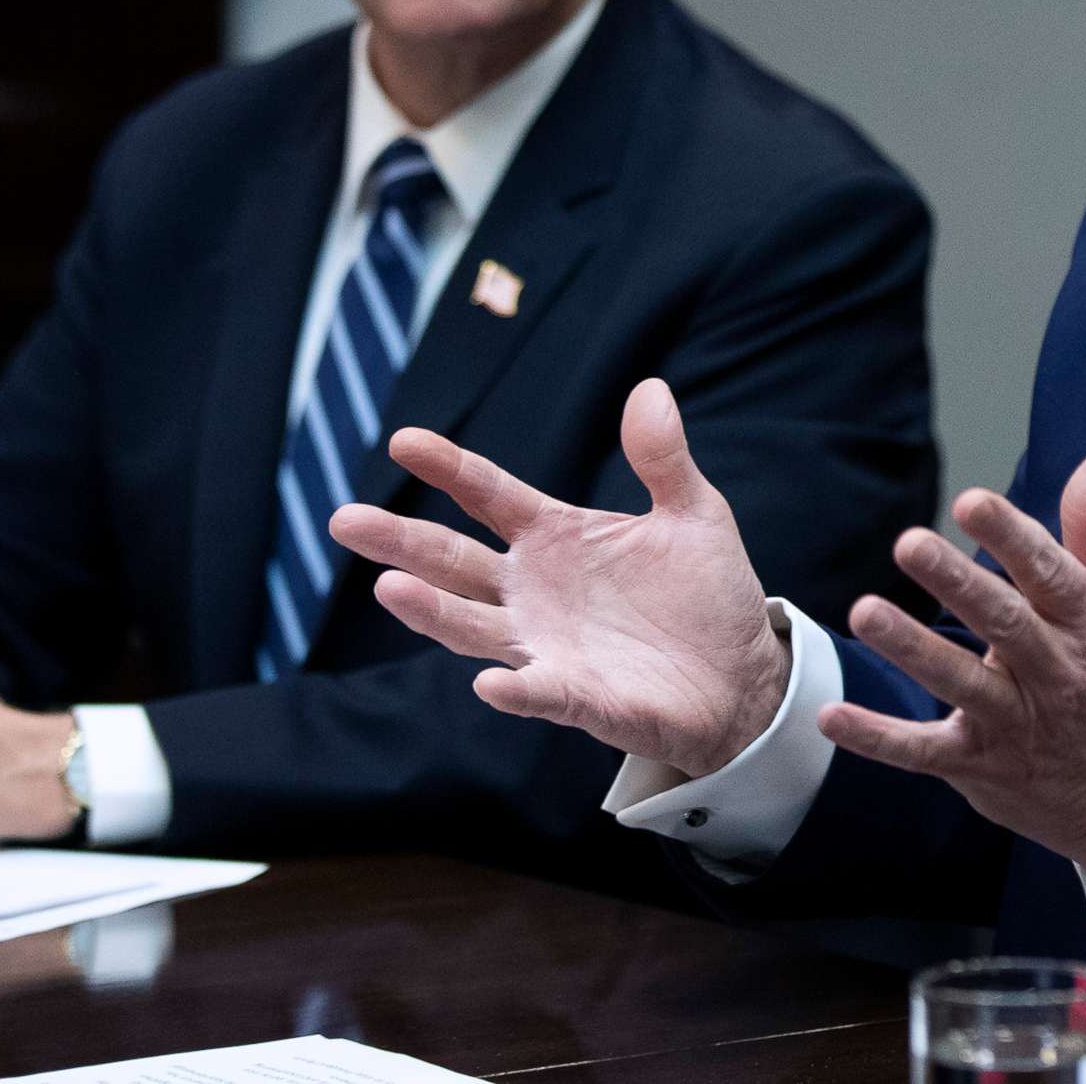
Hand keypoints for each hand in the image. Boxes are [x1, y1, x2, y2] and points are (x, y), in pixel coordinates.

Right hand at [331, 378, 789, 777]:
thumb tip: (650, 389)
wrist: (741, 676)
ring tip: (390, 588)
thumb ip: (663, 458)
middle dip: (400, 541)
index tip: (403, 440)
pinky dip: (515, 691)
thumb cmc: (704, 595)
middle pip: (453, 561)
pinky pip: (538, 693)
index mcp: (555, 537)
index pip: (488, 494)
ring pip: (473, 627)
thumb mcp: (693, 514)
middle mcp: (533, 591)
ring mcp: (547, 646)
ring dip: (433, 611)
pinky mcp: (578, 697)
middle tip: (344, 519)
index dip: (448, 467)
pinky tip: (491, 685)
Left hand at [822, 447, 1085, 878]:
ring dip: (912, 650)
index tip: (970, 502)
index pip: (1051, 574)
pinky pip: (922, 752)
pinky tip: (831, 716)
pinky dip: (877, 738)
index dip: (1012, 537)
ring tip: (865, 613)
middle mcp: (1056, 673)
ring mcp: (1015, 723)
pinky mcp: (978, 765)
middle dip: (956, 584)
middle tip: (908, 542)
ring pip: (959, 684)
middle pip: (1004, 624)